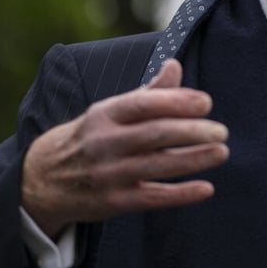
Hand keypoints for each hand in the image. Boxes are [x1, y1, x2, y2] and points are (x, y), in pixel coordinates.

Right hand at [20, 59, 228, 236]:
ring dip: (193, 159)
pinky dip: (181, 194)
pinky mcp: (114, 202)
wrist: (44, 179)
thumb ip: (148, 93)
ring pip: (158, 166)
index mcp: (106, 114)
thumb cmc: (91, 137)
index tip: (206, 102)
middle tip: (222, 131)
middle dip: (192, 131)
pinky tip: (206, 188)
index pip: (144, 104)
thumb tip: (175, 65)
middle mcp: (106, 143)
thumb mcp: (110, 111)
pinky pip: (153, 198)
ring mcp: (109, 174)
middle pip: (155, 134)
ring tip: (221, 152)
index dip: (176, 101)